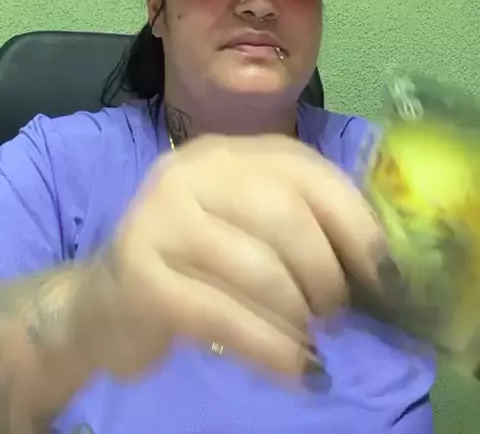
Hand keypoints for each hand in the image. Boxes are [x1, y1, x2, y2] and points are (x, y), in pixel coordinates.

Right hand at [91, 134, 384, 379]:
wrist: (104, 302)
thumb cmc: (195, 265)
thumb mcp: (245, 226)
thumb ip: (300, 223)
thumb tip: (378, 264)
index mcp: (226, 152)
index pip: (304, 168)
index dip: (353, 220)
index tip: (384, 273)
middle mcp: (190, 171)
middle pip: (283, 212)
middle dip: (325, 271)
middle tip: (337, 314)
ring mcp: (159, 218)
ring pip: (256, 266)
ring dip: (299, 315)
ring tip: (313, 343)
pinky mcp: (139, 275)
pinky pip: (222, 314)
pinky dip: (271, 348)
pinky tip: (295, 370)